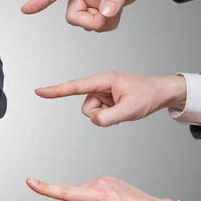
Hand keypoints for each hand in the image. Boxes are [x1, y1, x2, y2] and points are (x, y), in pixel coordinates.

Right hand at [21, 0, 174, 31]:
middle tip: (110, 16)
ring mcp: (88, 1)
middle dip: (91, 22)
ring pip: (85, 24)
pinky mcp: (95, 10)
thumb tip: (104, 13)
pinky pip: (97, 27)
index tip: (26, 9)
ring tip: (118, 7)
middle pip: (73, 16)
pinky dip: (110, 24)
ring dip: (104, 22)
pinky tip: (117, 11)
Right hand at [35, 71, 186, 126]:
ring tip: (123, 110)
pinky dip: (110, 117)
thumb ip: (109, 117)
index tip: (39, 91)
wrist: (161, 93)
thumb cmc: (148, 94)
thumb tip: (95, 121)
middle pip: (87, 107)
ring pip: (92, 113)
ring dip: (107, 117)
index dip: (56, 90)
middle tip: (121, 111)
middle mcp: (99, 85)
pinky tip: (121, 110)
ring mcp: (101, 93)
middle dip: (101, 115)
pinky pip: (99, 114)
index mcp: (103, 80)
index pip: (75, 87)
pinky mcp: (104, 100)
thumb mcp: (131, 109)